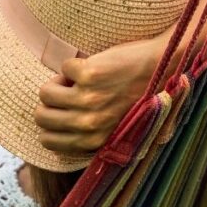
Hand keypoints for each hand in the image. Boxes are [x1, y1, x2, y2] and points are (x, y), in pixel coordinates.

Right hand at [34, 30, 169, 154]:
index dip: (52, 123)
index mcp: (95, 141)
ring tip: (78, 79)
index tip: (64, 111)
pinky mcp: (89, 75)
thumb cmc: (146, 97)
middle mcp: (90, 124)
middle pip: (41, 117)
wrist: (165, 66)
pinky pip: (63, 68)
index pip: (48, 142)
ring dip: (58, 82)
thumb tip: (58, 140)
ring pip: (46, 93)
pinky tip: (92, 66)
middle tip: (69, 92)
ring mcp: (89, 99)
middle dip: (50, 103)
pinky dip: (74, 64)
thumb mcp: (123, 130)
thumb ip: (96, 139)